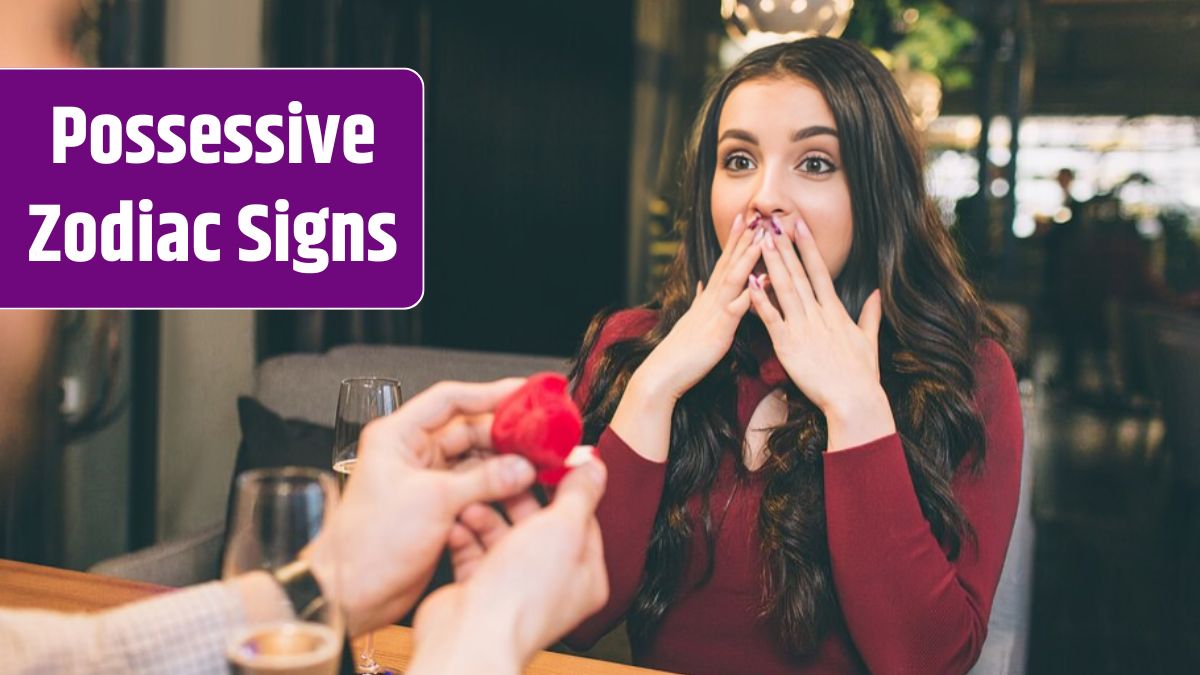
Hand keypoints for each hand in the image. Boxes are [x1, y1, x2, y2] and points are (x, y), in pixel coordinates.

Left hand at [306, 378, 538, 635]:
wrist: (353, 592)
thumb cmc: (368, 543)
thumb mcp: (434, 501)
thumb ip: (484, 481)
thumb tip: (522, 467)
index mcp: (398, 436)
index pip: (449, 400)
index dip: (488, 393)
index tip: (522, 395)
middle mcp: (412, 454)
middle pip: (467, 430)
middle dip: (503, 435)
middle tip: (537, 439)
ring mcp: (426, 481)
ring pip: (474, 461)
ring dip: (503, 464)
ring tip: (534, 466)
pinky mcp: (437, 508)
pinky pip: (474, 488)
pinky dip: (495, 488)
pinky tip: (518, 490)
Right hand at [410, 458, 608, 673]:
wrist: (470, 637)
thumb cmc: (522, 594)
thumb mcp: (563, 529)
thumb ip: (580, 494)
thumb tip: (595, 466)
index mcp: (584, 574)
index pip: (581, 518)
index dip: (564, 486)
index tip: (547, 459)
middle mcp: (550, 582)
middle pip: (538, 523)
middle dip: (518, 497)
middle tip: (504, 472)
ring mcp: (513, 586)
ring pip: (502, 535)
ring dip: (486, 513)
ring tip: (475, 500)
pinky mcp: (478, 588)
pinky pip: (473, 551)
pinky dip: (465, 534)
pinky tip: (458, 520)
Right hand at [637, 212, 762, 399]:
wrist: (664, 372)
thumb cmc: (681, 352)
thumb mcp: (692, 320)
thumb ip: (700, 301)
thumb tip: (702, 285)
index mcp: (708, 298)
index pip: (723, 263)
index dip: (735, 241)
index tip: (744, 219)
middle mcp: (711, 299)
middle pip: (729, 262)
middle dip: (743, 238)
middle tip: (755, 213)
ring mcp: (714, 311)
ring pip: (734, 278)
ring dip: (749, 256)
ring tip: (763, 235)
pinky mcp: (719, 329)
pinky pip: (737, 307)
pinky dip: (751, 292)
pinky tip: (763, 280)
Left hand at [751, 215, 895, 449]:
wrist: (854, 400)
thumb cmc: (861, 375)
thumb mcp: (868, 341)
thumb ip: (870, 315)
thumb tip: (876, 294)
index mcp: (835, 311)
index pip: (820, 271)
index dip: (808, 247)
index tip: (800, 226)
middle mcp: (819, 314)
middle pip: (799, 274)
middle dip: (785, 247)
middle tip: (772, 223)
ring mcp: (802, 328)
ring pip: (785, 289)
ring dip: (772, 263)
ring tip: (761, 241)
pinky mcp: (788, 345)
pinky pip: (771, 318)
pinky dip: (761, 300)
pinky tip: (751, 282)